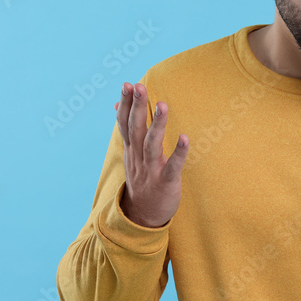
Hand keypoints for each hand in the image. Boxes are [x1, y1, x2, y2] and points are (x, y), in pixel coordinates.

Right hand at [114, 82, 188, 227]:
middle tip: (139, 86)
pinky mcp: (166, 182)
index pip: (125, 123)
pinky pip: (172, 167)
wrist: (143, 216)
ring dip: (157, 124)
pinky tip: (185, 138)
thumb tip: (115, 104)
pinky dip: (179, 153)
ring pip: (152, 145)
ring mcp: (151, 170)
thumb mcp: (130, 153)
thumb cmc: (142, 178)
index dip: (125, 104)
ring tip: (163, 105)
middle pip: (135, 129)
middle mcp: (138, 157)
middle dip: (136, 107)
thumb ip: (127, 129)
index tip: (127, 84)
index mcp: (131, 149)